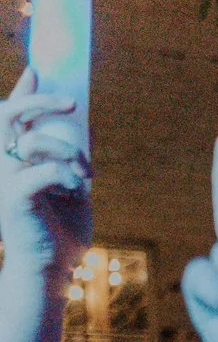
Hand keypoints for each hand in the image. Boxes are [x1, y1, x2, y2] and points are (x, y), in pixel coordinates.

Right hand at [0, 72, 90, 286]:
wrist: (52, 269)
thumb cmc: (60, 230)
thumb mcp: (70, 187)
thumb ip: (68, 158)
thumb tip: (79, 127)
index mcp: (13, 160)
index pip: (10, 116)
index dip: (23, 92)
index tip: (38, 71)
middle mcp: (1, 165)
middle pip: (7, 115)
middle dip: (38, 102)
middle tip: (71, 105)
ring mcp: (3, 180)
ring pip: (33, 141)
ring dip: (68, 152)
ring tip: (85, 172)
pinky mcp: (13, 198)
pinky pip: (44, 171)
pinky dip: (68, 176)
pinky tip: (76, 190)